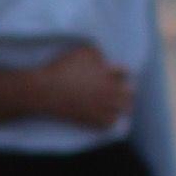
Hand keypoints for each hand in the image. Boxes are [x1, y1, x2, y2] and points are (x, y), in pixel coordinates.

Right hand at [17, 45, 133, 129]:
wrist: (46, 90)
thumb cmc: (63, 68)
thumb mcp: (83, 52)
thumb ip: (99, 54)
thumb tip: (106, 60)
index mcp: (109, 74)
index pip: (126, 72)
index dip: (122, 73)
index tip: (117, 74)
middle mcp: (109, 91)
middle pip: (130, 93)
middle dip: (126, 91)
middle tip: (122, 91)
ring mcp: (102, 107)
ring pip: (124, 110)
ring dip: (122, 107)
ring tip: (118, 106)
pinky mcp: (92, 119)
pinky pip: (110, 124)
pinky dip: (111, 120)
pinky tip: (108, 118)